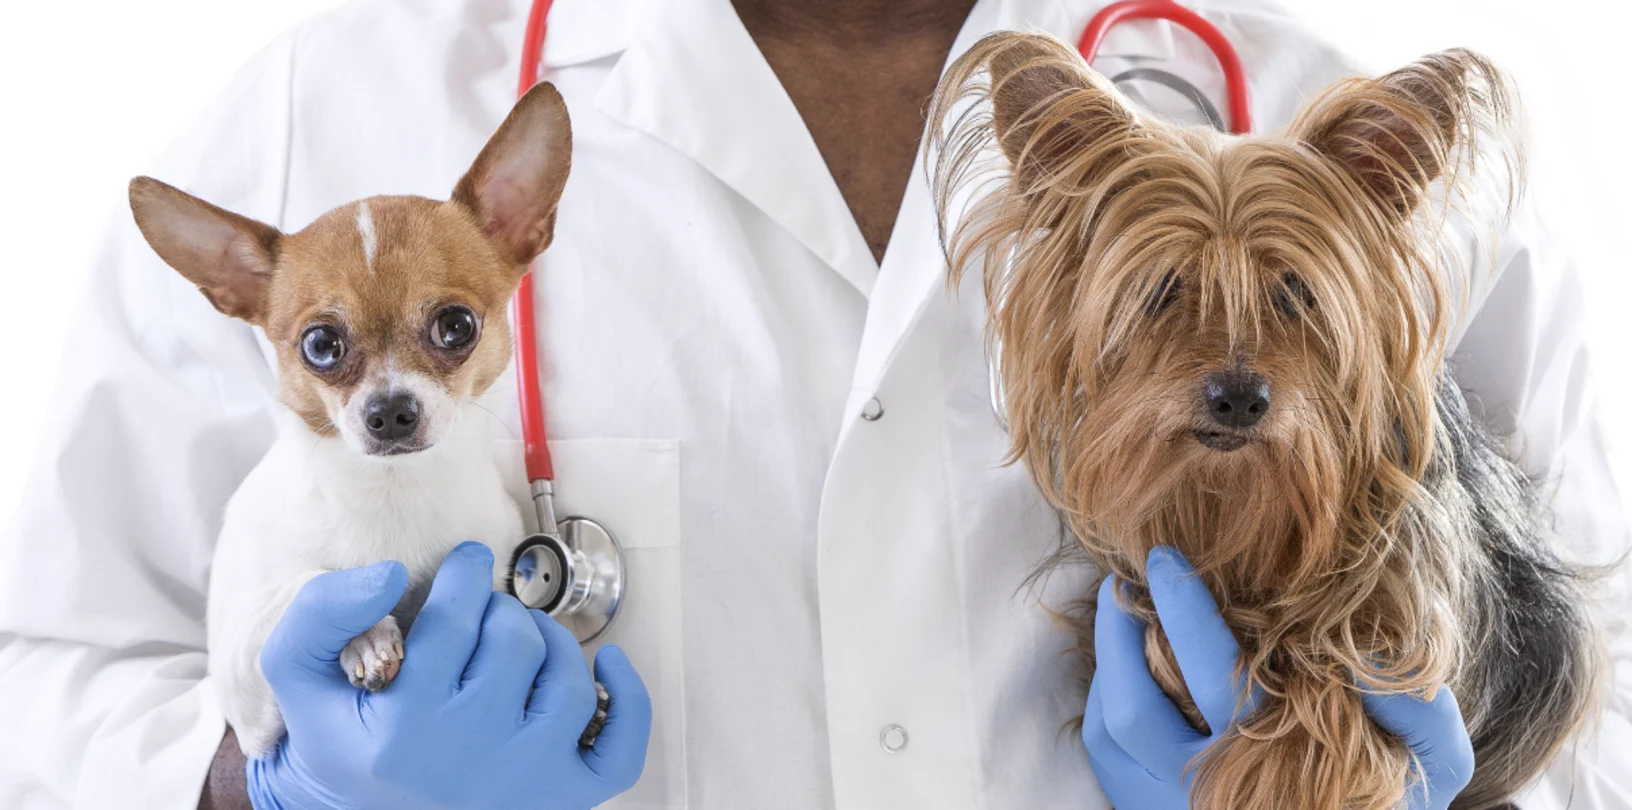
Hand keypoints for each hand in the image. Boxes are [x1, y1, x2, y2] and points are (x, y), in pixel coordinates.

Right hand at [246, 542, 651, 809]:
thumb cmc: (343, 738)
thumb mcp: (299, 675)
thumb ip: (321, 614)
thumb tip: (391, 573)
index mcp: (406, 726)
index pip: (457, 618)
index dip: (466, 573)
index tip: (468, 562)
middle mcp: (470, 757)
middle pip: (516, 642)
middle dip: (500, 611)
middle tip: (482, 616)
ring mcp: (523, 783)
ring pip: (568, 683)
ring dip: (552, 644)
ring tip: (520, 641)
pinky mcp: (561, 798)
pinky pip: (620, 750)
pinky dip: (629, 702)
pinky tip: (607, 666)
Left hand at [1081, 547, 1473, 809]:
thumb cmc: (1388, 805)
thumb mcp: (1430, 767)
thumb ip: (1419, 713)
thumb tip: (1365, 651)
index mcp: (1272, 772)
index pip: (1218, 681)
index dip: (1185, 615)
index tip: (1166, 559)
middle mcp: (1208, 797)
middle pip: (1137, 710)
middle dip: (1122, 631)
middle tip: (1128, 573)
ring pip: (1112, 730)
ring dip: (1108, 662)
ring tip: (1121, 605)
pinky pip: (1107, 753)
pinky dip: (1108, 699)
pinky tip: (1127, 662)